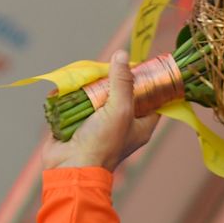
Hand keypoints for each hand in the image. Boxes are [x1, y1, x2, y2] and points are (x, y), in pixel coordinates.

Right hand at [42, 50, 160, 171]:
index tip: (144, 64)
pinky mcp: (80, 123)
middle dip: (115, 80)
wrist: (69, 167)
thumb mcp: (120, 109)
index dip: (150, 82)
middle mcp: (124, 123)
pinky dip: (76, 94)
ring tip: (90, 75)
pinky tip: (74, 84)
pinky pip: (81, 103)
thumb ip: (122, 82)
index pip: (153, 98)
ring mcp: (101, 123)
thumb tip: (122, 55)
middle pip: (124, 93)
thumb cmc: (103, 143)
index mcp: (142, 124)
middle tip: (110, 67)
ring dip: (93, 86)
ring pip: (100, 96)